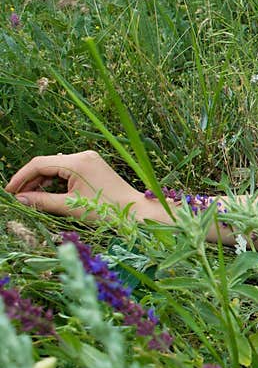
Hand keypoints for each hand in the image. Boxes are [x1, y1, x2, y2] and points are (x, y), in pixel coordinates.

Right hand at [4, 150, 146, 219]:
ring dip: (42, 181)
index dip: (21, 177)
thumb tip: (20, 199)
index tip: (8, 191)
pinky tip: (48, 193)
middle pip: (47, 164)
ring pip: (56, 167)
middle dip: (30, 180)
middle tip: (17, 197)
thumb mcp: (71, 207)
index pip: (39, 164)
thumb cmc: (107, 210)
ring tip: (30, 198)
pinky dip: (56, 181)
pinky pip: (67, 170)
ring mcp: (89, 160)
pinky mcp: (93, 166)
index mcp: (77, 162)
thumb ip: (43, 201)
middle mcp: (83, 156)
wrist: (136, 211)